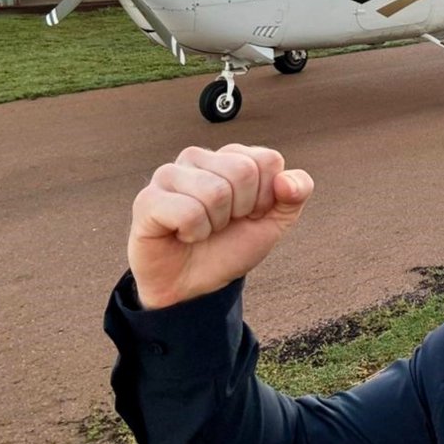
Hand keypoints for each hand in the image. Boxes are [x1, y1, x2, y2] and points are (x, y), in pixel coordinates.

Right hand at [127, 144, 313, 308]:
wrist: (193, 287)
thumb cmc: (229, 247)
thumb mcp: (274, 222)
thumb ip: (295, 194)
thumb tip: (287, 180)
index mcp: (230, 156)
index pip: (268, 160)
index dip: (266, 197)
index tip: (249, 214)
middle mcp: (198, 157)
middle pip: (243, 171)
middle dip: (242, 210)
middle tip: (223, 224)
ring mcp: (169, 174)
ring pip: (215, 191)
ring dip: (215, 224)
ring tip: (202, 230)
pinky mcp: (148, 199)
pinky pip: (188, 212)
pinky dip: (193, 233)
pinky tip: (182, 235)